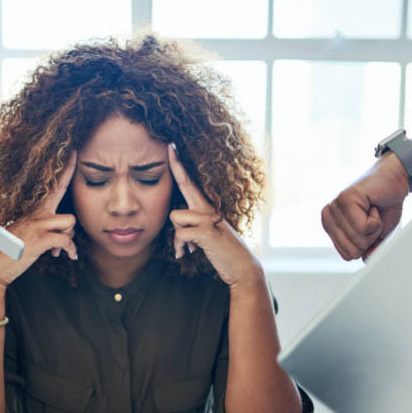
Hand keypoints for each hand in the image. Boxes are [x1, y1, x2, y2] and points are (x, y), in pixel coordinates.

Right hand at [0, 153, 77, 286]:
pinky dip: (70, 250)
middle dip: (70, 174)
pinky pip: (66, 241)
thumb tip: (62, 238)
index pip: (52, 186)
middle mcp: (36, 213)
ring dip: (69, 236)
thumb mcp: (26, 233)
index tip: (72, 152)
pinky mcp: (40, 239)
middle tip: (76, 154)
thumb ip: (42, 228)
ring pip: (70, 222)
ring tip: (61, 248)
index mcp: (33, 210)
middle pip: (61, 191)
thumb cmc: (10, 251)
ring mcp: (37, 225)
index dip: (64, 169)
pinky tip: (68, 256)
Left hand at [167, 144, 259, 287]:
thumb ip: (194, 226)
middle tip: (169, 145)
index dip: (180, 166)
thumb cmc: (223, 251)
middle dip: (176, 165)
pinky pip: (179, 234)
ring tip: (190, 246)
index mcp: (208, 208)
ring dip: (178, 236)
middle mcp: (208, 208)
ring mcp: (208, 218)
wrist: (242, 267)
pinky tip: (187, 253)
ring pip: (175, 217)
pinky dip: (180, 247)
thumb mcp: (208, 234)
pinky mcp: (206, 232)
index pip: (190, 183)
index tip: (172, 147)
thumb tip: (179, 228)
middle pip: (185, 184)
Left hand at [320, 153, 409, 259]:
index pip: (347, 255)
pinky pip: (362, 227)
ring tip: (372, 210)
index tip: (369, 227)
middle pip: (351, 250)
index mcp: (331, 226)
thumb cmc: (385, 206)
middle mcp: (329, 216)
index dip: (366, 246)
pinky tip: (372, 204)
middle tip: (372, 218)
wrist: (396, 181)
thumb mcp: (376, 236)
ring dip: (374, 228)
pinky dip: (375, 220)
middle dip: (370, 239)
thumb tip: (366, 260)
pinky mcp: (345, 199)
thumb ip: (368, 251)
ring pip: (357, 239)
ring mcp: (334, 206)